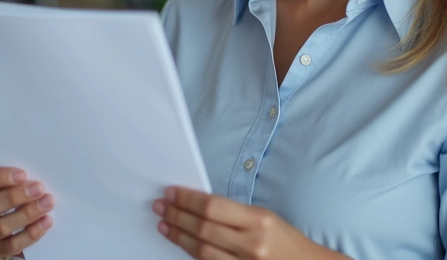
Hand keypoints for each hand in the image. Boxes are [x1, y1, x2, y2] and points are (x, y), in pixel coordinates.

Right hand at [0, 166, 54, 257]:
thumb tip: (41, 166)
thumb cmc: (20, 189)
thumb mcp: (17, 179)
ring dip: (27, 214)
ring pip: (0, 226)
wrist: (22, 216)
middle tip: (39, 188)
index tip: (23, 174)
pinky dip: (30, 234)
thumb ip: (22, 175)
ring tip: (47, 204)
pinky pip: (11, 245)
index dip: (0, 177)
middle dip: (17, 196)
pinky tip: (45, 222)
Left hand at [154, 186, 346, 259]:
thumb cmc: (286, 241)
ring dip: (178, 236)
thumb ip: (234, 213)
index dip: (187, 199)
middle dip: (177, 215)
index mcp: (259, 221)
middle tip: (160, 206)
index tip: (171, 193)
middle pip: (203, 228)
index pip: (213, 207)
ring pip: (200, 250)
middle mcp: (251, 244)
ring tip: (164, 224)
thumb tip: (198, 203)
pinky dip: (192, 253)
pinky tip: (181, 243)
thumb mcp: (265, 217)